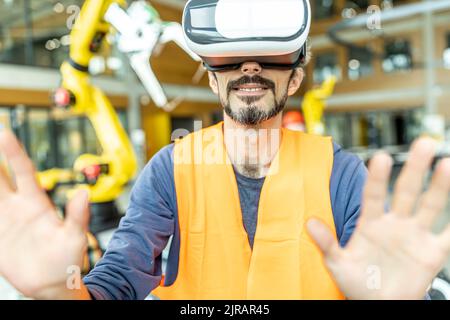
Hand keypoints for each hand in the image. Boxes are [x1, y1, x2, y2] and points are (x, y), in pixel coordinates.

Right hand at [0, 129, 90, 298]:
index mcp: (37, 203)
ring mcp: (4, 220)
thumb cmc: (67, 259)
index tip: (3, 132)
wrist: (52, 284)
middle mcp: (18, 206)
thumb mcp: (74, 238)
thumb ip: (77, 217)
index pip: (23, 170)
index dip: (13, 151)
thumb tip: (84, 193)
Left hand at [307, 137, 449, 299]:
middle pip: (406, 191)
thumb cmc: (356, 283)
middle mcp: (394, 224)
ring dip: (439, 186)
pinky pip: (449, 236)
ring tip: (446, 163)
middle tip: (423, 143)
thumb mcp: (337, 263)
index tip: (379, 158)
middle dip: (414, 168)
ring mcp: (414, 236)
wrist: (378, 304)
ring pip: (429, 205)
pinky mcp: (432, 253)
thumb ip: (326, 243)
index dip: (376, 178)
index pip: (373, 195)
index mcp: (370, 224)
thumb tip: (309, 223)